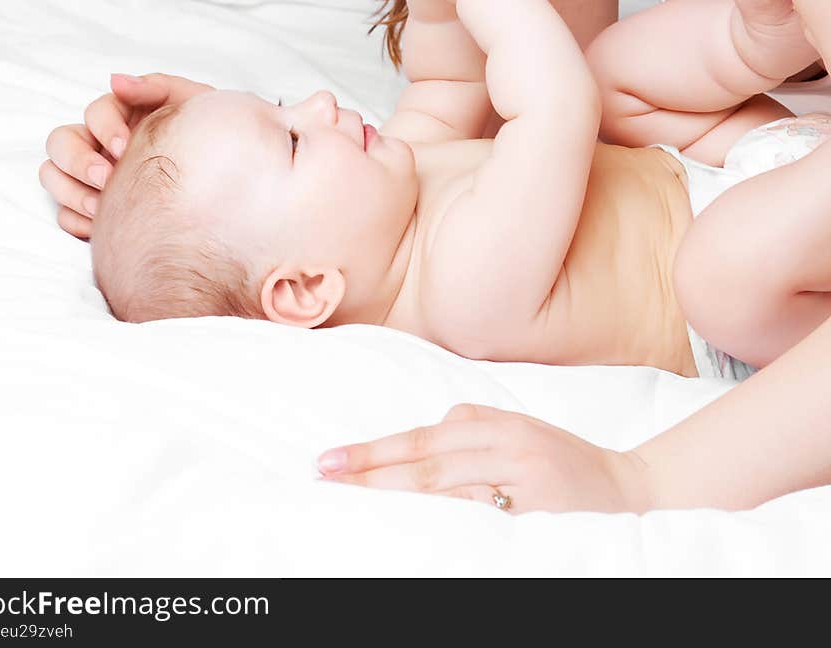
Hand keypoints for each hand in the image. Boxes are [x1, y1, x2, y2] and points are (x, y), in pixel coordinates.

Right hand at [40, 72, 214, 238]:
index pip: (94, 113)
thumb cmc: (204, 137)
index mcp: (120, 115)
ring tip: (103, 209)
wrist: (223, 180)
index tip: (125, 149)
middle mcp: (98, 143)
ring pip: (52, 176)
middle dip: (78, 162)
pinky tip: (102, 225)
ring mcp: (89, 176)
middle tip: (107, 180)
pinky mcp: (89, 208)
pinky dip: (76, 220)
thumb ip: (155, 86)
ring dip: (72, 192)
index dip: (104, 129)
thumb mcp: (191, 104)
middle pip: (60, 143)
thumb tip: (116, 80)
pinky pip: (63, 214)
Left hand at [317, 403, 651, 513]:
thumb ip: (471, 427)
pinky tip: (411, 527)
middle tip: (325, 475)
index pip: (422, 437)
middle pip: (425, 461)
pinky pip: (480, 517)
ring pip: (446, 488)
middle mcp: (506, 446)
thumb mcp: (516, 428)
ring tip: (351, 496)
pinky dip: (444, 519)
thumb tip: (423, 436)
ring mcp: (521, 482)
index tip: (332, 459)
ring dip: (394, 494)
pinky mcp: (535, 515)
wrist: (624, 486)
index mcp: (497, 423)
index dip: (375, 450)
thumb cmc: (560, 458)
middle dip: (370, 470)